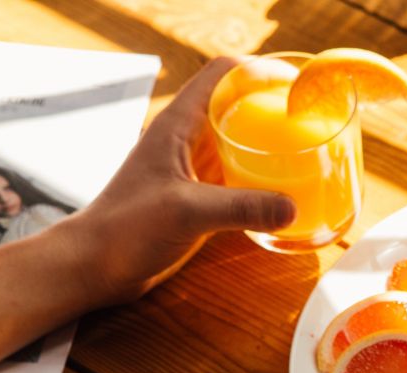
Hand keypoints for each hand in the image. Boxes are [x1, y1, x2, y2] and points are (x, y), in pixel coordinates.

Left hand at [63, 56, 294, 306]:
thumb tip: (291, 208)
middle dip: (272, 110)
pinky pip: (237, 178)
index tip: (294, 87)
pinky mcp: (197, 198)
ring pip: (239, 143)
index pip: (222, 74)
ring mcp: (193, 169)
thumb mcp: (187, 211)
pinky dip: (261, 181)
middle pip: (237, 106)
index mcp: (178, 125)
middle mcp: (187, 140)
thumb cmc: (125, 229)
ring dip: (269, 147)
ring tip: (306, 154)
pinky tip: (284, 194)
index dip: (258, 71)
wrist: (95, 266)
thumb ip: (240, 207)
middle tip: (311, 122)